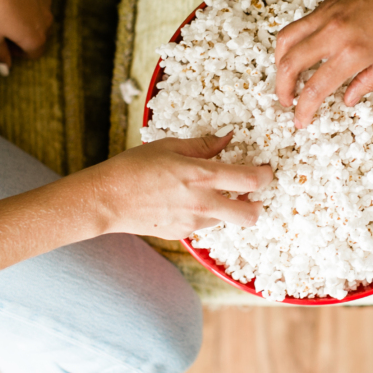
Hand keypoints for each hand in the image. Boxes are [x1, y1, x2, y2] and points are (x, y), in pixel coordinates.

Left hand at [0, 0, 52, 70]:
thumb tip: (5, 71)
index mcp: (36, 39)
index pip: (33, 54)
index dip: (17, 52)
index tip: (2, 43)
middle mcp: (47, 23)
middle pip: (39, 36)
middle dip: (24, 36)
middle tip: (3, 28)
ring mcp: (47, 3)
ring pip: (39, 17)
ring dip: (27, 18)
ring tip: (6, 9)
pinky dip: (27, 0)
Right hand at [93, 133, 273, 239]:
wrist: (106, 200)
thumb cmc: (134, 167)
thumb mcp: (170, 147)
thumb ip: (203, 145)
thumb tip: (227, 139)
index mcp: (202, 176)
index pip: (250, 180)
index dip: (266, 175)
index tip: (266, 170)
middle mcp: (202, 203)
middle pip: (249, 215)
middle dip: (258, 205)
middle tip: (253, 195)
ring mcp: (193, 223)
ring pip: (226, 220)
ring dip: (226, 208)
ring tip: (210, 194)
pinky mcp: (182, 234)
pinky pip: (203, 225)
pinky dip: (204, 214)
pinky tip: (185, 203)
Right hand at [274, 0, 372, 127]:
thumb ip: (370, 81)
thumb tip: (347, 99)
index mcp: (355, 51)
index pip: (315, 88)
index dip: (303, 109)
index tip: (300, 122)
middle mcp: (334, 31)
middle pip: (289, 64)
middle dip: (282, 89)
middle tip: (287, 102)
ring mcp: (327, 13)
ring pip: (286, 39)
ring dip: (280, 63)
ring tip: (287, 78)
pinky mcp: (328, 0)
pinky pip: (300, 24)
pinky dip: (293, 42)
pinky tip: (305, 53)